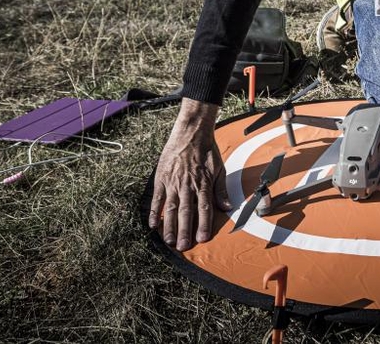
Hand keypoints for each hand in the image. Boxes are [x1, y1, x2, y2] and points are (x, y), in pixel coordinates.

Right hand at [148, 98, 230, 249]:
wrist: (190, 132)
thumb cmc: (206, 150)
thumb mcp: (219, 169)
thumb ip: (221, 190)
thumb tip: (227, 208)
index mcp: (203, 183)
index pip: (204, 208)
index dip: (203, 224)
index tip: (202, 239)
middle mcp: (187, 184)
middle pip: (186, 212)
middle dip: (185, 231)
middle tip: (183, 247)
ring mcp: (173, 182)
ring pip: (171, 208)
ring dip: (169, 226)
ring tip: (169, 241)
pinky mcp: (161, 178)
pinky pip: (157, 198)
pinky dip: (154, 211)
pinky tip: (152, 224)